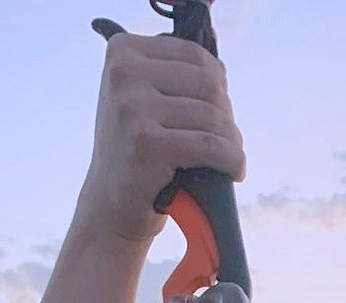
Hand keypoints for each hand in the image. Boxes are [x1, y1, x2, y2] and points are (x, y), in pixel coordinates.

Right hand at [77, 32, 246, 243]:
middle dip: (226, 115)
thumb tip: (218, 54)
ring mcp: (132, 107)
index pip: (194, 54)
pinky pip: (210, 145)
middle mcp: (123, 72)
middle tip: (224, 141)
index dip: (218, 85)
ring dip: (232, 141)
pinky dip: (232, 160)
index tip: (217, 112)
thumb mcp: (143, 100)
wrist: (109, 208)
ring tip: (230, 159)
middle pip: (208, 83)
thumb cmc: (135, 154)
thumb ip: (172, 74)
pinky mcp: (146, 143)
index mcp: (123, 51)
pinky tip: (235, 172)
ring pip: (212, 116)